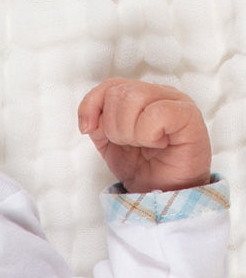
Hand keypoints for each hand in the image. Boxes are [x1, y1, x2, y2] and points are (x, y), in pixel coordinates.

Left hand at [78, 78, 211, 192]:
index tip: (88, 130)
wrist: (163, 192)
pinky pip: (157, 112)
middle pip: (119, 92)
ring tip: (143, 144)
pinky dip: (148, 133)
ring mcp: (177, 101)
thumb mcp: (107, 142)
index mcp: (140, 95)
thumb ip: (97, 124)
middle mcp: (159, 93)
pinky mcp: (189, 116)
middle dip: (113, 125)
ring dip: (129, 130)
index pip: (109, 85)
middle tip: (128, 143)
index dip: (91, 106)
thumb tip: (90, 119)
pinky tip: (158, 143)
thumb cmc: (141, 165)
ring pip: (135, 97)